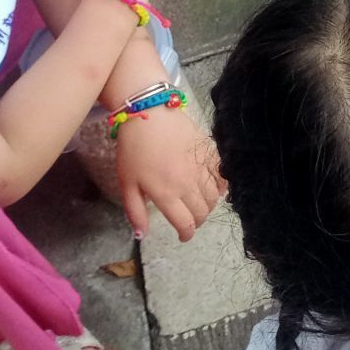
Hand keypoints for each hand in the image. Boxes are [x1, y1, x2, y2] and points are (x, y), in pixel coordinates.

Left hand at [112, 102, 222, 239]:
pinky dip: (221, 186)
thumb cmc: (133, 149)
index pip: (185, 224)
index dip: (186, 234)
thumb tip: (142, 235)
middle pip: (202, 213)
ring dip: (208, 205)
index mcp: (166, 194)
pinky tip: (213, 186)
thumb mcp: (127, 183)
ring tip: (198, 204)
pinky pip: (222, 176)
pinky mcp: (210, 153)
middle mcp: (188, 184)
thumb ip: (135, 212)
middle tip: (188, 219)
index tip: (183, 236)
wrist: (149, 113)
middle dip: (196, 221)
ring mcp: (202, 168)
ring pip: (215, 197)